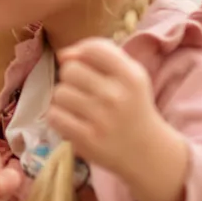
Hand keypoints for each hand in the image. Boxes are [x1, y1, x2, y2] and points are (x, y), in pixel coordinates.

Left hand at [50, 38, 186, 200]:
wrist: (147, 151)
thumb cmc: (132, 106)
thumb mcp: (130, 75)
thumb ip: (101, 55)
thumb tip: (63, 54)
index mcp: (130, 76)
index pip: (92, 49)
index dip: (80, 52)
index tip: (84, 64)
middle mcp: (116, 95)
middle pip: (70, 70)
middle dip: (72, 78)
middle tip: (84, 91)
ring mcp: (101, 119)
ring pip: (59, 93)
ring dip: (64, 99)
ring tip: (79, 107)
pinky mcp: (88, 139)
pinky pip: (54, 116)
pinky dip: (59, 117)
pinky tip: (72, 121)